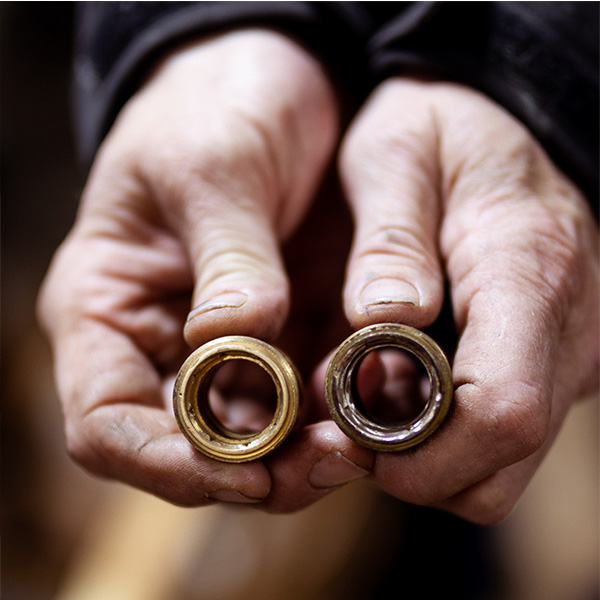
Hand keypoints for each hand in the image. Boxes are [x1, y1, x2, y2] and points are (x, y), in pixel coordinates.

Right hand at [37, 29, 357, 505]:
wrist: (273, 82)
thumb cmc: (214, 106)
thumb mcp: (212, 166)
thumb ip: (227, 257)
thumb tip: (238, 338)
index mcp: (106, 307)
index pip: (107, 423)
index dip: (167, 464)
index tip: (244, 470)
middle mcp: (158, 345)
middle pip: (188, 450)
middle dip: (255, 470)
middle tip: (330, 459)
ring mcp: (224, 350)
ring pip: (253, 442)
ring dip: (304, 455)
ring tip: (362, 442)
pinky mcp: (283, 341)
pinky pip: (304, 405)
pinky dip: (335, 420)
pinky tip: (374, 408)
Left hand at [318, 78, 597, 522]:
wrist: (497, 124)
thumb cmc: (442, 127)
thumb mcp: (397, 154)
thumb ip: (391, 238)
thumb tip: (380, 322)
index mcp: (529, 270)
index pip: (503, 412)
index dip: (424, 454)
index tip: (353, 437)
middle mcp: (566, 329)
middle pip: (500, 465)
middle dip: (415, 468)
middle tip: (347, 423)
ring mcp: (563, 354)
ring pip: (498, 466)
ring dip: (424, 458)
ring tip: (367, 399)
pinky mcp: (546, 363)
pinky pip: (496, 438)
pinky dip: (440, 439)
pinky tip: (398, 387)